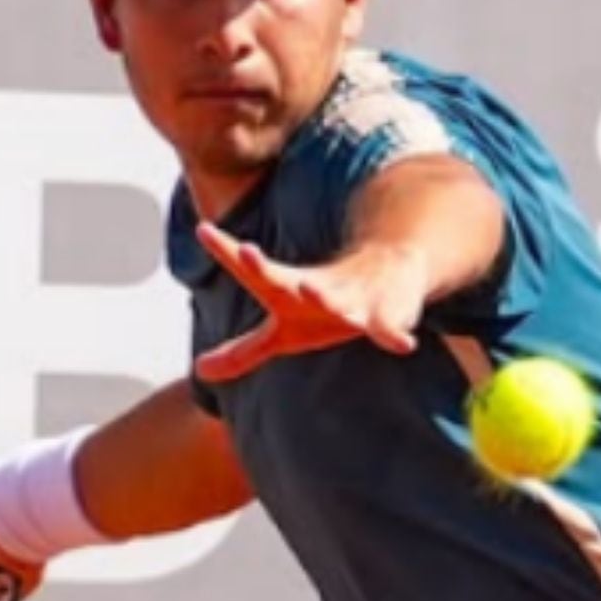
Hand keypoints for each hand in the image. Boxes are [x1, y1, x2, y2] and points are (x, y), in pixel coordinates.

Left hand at [193, 221, 430, 382]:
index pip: (251, 272)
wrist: (387, 277)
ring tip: (311, 290)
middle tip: (247, 254)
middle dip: (266, 269)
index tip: (202, 229)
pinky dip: (394, 333)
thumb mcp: (283, 331)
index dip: (226, 252)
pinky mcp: (386, 312)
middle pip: (286, 279)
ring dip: (326, 295)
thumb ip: (244, 351)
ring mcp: (351, 297)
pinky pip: (390, 325)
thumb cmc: (323, 307)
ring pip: (338, 297)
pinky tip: (402, 344)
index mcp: (286, 289)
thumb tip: (198, 371)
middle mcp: (314, 288)